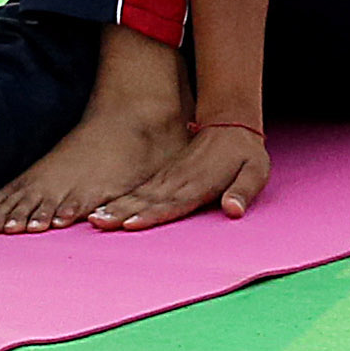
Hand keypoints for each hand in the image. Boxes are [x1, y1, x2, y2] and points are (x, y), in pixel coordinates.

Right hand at [93, 119, 270, 227]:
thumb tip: (234, 210)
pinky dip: (120, 200)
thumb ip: (243, 191)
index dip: (151, 215)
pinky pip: (139, 191)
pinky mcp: (164, 177)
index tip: (130, 224)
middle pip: (147, 202)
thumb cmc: (245, 155)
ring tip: (94, 219)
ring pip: (138, 196)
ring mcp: (168, 179)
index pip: (172, 203)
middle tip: (99, 224)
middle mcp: (178, 183)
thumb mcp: (255, 171)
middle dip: (122, 213)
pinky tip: (103, 210)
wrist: (231, 126)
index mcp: (198, 184)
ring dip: (115, 208)